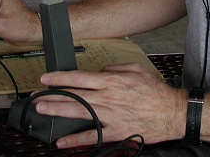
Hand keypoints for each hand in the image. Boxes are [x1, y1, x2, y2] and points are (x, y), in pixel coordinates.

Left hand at [34, 63, 186, 147]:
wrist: (173, 112)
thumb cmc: (156, 91)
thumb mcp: (135, 69)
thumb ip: (114, 68)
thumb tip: (99, 72)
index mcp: (112, 80)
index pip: (79, 77)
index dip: (60, 78)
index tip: (46, 78)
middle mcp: (108, 97)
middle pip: (75, 96)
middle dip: (53, 96)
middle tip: (36, 98)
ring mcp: (111, 115)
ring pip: (79, 113)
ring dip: (59, 112)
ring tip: (43, 111)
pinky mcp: (116, 132)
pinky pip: (93, 137)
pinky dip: (76, 140)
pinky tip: (62, 141)